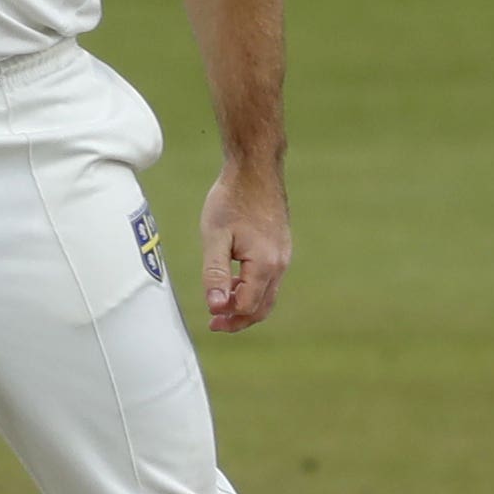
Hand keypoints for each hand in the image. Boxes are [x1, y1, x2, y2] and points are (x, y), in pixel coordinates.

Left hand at [198, 164, 290, 333]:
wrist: (255, 168)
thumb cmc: (231, 199)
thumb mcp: (215, 238)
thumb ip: (215, 275)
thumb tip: (216, 308)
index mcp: (265, 264)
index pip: (248, 306)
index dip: (228, 317)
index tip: (209, 320)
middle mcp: (280, 263)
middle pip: (263, 306)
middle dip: (239, 319)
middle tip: (215, 324)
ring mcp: (284, 255)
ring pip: (268, 294)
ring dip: (246, 304)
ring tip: (221, 304)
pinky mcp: (281, 247)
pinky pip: (270, 279)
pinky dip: (253, 288)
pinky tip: (234, 280)